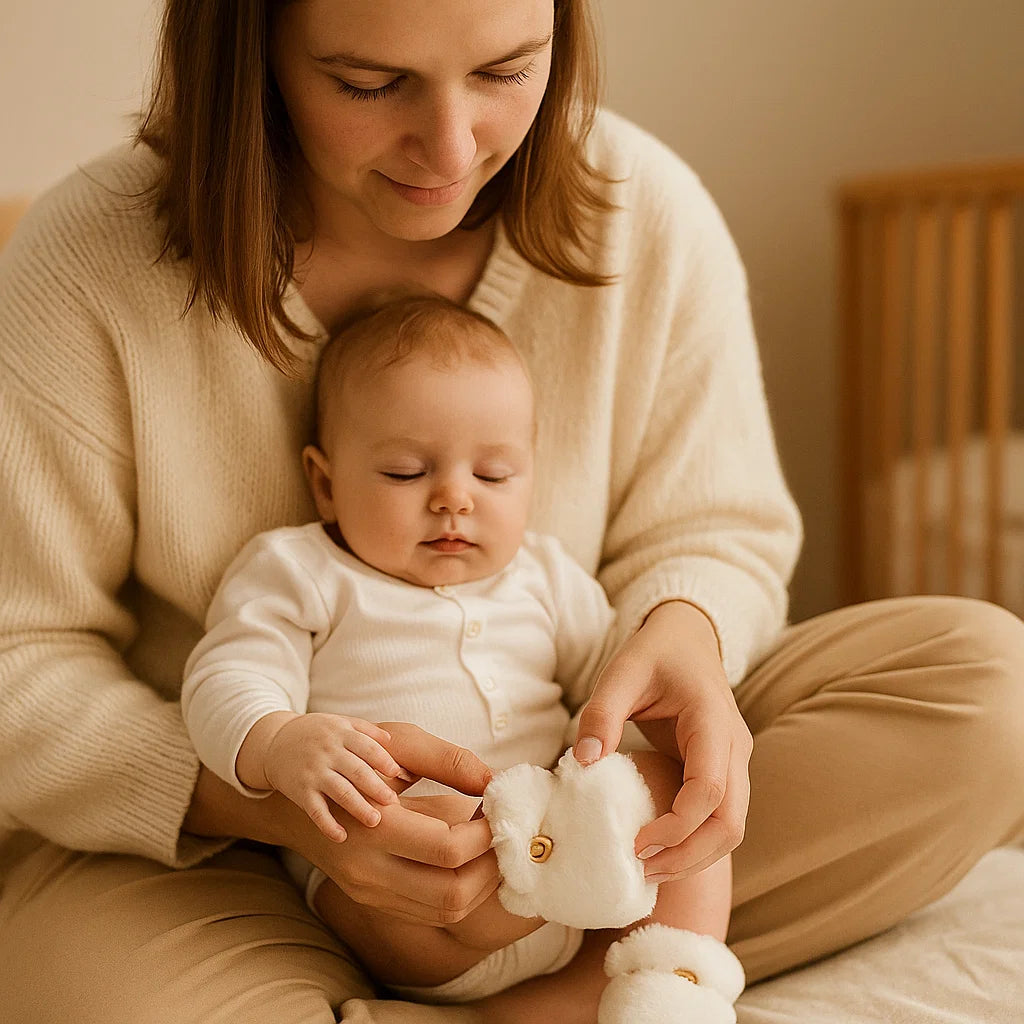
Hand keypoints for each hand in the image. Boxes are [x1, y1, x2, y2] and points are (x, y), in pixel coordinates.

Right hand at [185, 721, 496, 925]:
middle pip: (452, 893)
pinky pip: (429, 913)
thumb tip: (494, 781)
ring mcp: (367, 891)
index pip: (450, 849)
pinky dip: (460, 892)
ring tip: (490, 849)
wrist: (293, 796)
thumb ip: (447, 761)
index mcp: (376, 826)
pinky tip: (469, 864)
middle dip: (491, 867)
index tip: (499, 811)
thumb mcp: (397, 745)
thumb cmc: (354, 759)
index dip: (486, 833)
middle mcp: (369, 869)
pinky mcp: (370, 900)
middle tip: (502, 836)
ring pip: (444, 911)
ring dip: (481, 884)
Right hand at [238, 711, 408, 841]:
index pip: (367, 747)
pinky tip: (341, 838)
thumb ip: (367, 730)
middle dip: (376, 787)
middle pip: (356, 770)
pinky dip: (327, 824)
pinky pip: (315, 810)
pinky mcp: (300, 791)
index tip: (399, 773)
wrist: (274, 743)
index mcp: (341, 734)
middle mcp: (327, 752)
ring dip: (358, 807)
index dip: (383, 760)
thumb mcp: (340, 723)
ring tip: (375, 821)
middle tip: (393, 802)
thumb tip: (394, 742)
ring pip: (339, 791)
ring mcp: (313, 772)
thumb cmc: (317, 733)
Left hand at [572, 601, 751, 881]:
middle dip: (689, 856)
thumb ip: (602, 713)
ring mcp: (735, 761)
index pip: (709, 789)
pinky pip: (721, 817)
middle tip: (641, 871)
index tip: (635, 843)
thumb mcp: (622, 671)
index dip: (677, 826)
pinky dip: (696, 842)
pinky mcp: (724, 771)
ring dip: (695, 857)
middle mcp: (735, 747)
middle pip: (731, 823)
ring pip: (732, 827)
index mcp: (713, 720)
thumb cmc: (655, 652)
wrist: (688, 638)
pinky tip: (660, 851)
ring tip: (647, 871)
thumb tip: (582, 762)